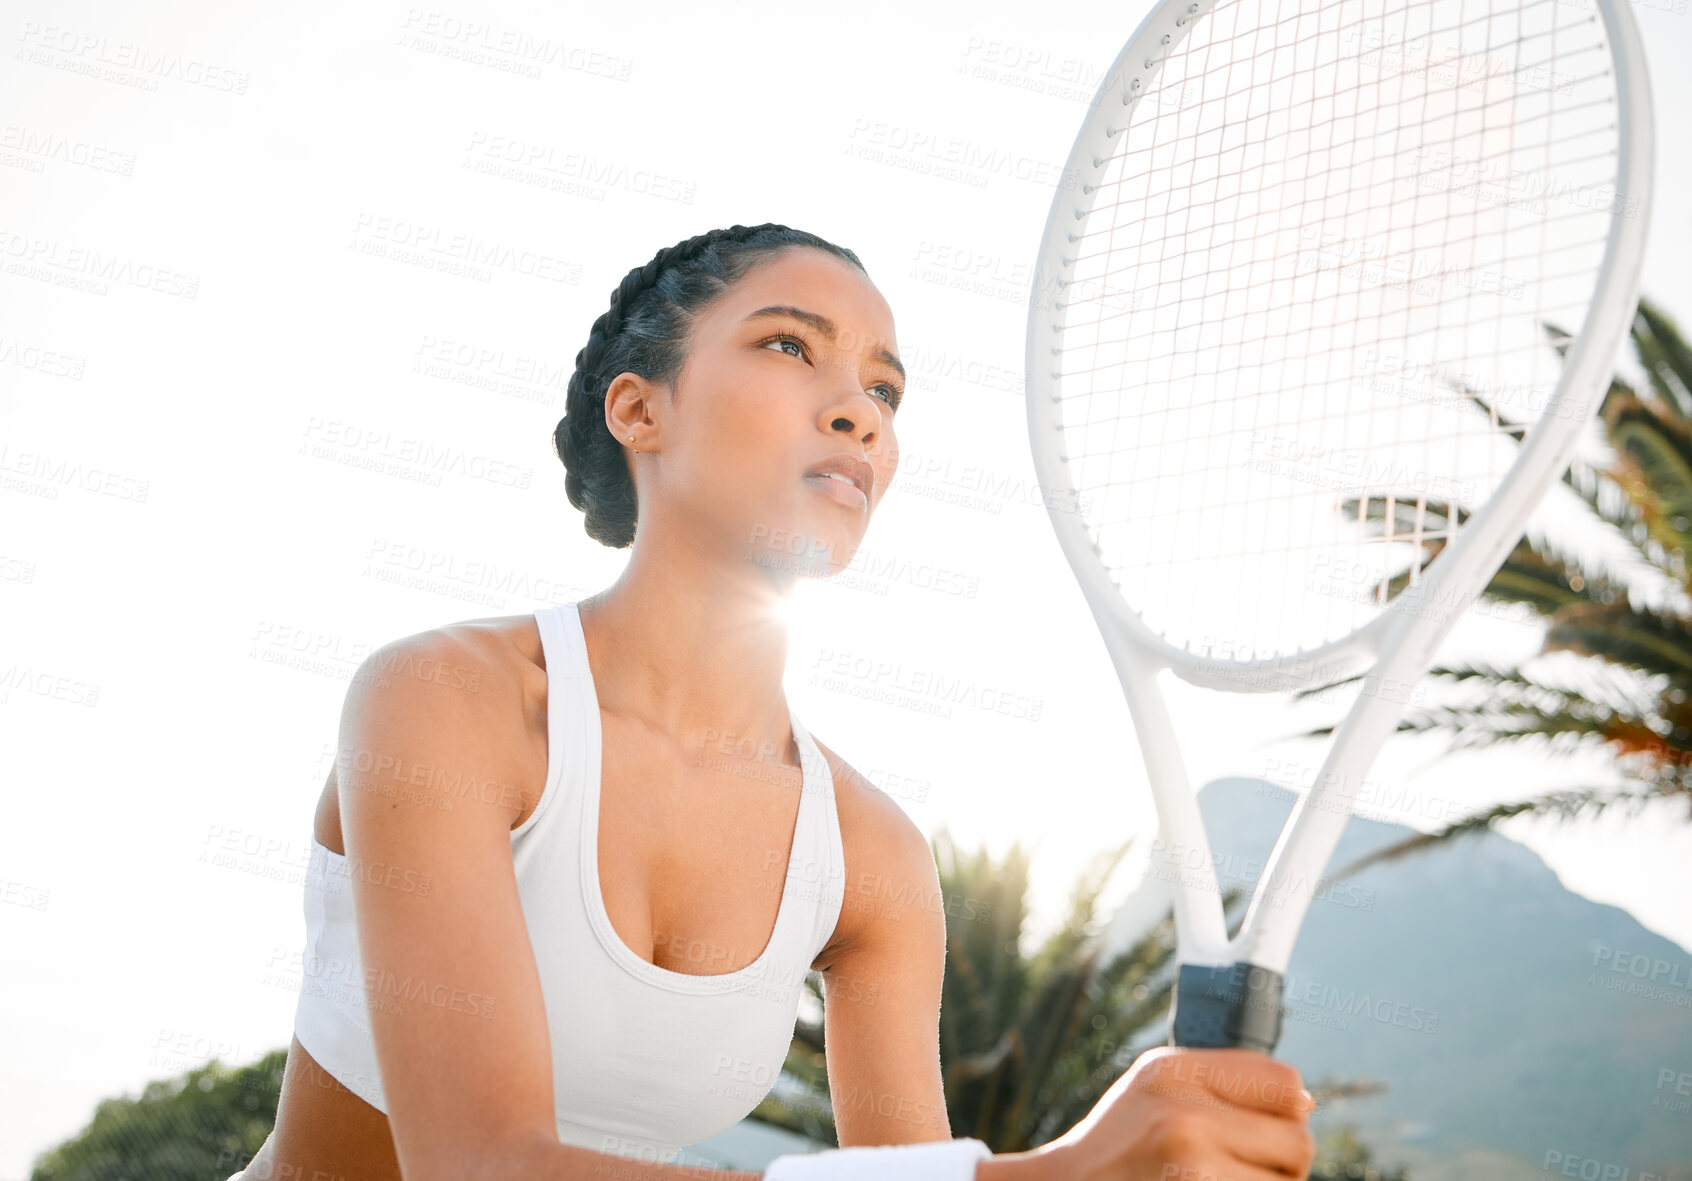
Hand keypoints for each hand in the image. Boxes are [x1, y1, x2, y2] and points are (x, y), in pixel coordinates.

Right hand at [1038, 1046, 1316, 1179]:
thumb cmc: (1120, 1139)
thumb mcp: (1157, 1083)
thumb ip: (1225, 1078)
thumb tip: (1306, 1103)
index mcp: (1175, 1073)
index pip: (1285, 1085)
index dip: (1287, 1109)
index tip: (1264, 1125)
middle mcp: (1185, 1118)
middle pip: (1299, 1142)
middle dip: (1282, 1160)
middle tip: (1244, 1164)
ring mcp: (1193, 1172)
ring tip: (1222, 1178)